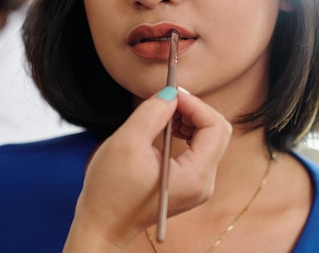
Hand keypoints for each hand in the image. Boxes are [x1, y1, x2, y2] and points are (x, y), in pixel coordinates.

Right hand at [62, 87, 231, 252]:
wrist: (102, 224)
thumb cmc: (109, 190)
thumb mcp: (127, 143)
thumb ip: (152, 113)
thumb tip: (170, 93)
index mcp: (195, 177)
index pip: (215, 127)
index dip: (195, 105)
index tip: (171, 93)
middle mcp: (204, 183)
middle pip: (216, 132)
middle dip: (193, 110)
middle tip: (166, 100)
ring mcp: (198, 185)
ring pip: (209, 138)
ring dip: (189, 119)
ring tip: (162, 113)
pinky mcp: (189, 183)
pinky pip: (198, 149)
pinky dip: (184, 131)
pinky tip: (165, 127)